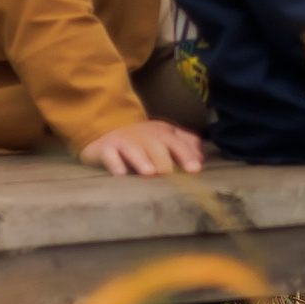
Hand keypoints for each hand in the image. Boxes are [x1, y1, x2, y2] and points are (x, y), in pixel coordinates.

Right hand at [79, 119, 202, 176]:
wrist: (107, 129)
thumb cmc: (144, 140)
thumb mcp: (165, 137)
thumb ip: (185, 145)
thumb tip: (200, 158)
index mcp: (162, 133)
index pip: (177, 143)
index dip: (186, 155)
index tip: (195, 169)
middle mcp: (144, 135)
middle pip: (156, 145)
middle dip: (164, 160)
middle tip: (169, 174)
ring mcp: (124, 140)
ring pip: (133, 149)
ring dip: (141, 160)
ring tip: (149, 173)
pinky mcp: (104, 147)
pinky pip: (109, 155)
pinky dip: (115, 164)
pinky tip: (120, 175)